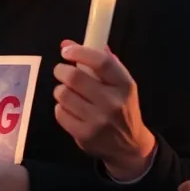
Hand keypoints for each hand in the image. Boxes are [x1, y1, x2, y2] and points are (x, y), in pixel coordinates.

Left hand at [53, 41, 155, 179]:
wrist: (129, 146)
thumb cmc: (121, 107)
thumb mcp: (119, 83)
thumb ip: (97, 61)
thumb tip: (66, 43)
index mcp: (124, 85)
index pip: (101, 62)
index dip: (80, 52)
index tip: (66, 51)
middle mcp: (113, 103)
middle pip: (75, 77)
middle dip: (61, 70)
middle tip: (61, 71)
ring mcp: (98, 121)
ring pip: (63, 94)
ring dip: (60, 90)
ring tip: (68, 92)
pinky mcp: (84, 135)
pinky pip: (60, 112)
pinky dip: (61, 108)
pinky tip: (71, 109)